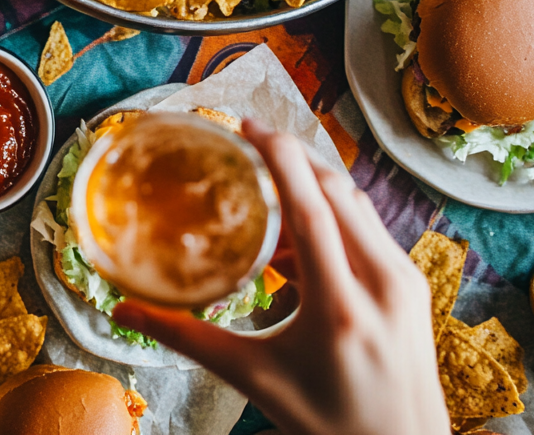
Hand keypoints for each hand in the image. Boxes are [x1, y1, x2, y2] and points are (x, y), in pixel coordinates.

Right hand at [108, 121, 448, 434]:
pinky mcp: (410, 284)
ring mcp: (403, 281)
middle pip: (336, 191)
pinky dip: (330, 215)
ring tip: (265, 186)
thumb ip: (188, 338)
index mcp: (342, 307)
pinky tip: (295, 234)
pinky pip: (367, 229)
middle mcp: (382, 283)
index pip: (313, 208)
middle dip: (292, 158)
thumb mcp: (254, 379)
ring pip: (355, 205)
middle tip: (247, 145)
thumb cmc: (332, 423)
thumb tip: (123, 312)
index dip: (280, 159)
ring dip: (311, 185)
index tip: (248, 128)